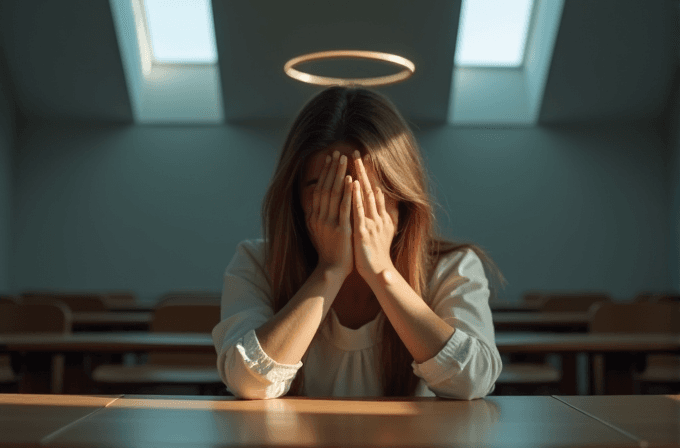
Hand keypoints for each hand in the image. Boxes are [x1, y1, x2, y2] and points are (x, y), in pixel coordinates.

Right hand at [306, 151, 353, 278]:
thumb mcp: (318, 231)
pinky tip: (352, 180)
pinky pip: (344, 207)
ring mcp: (329, 222)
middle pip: (325, 187)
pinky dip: (347, 193)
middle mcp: (319, 217)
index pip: (318, 189)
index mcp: (314, 217)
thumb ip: (318, 215)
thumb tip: (317, 201)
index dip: (325, 174)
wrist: (331, 270)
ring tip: (345, 160)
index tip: (330, 159)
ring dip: (339, 175)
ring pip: (333, 193)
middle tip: (338, 153)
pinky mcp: (341, 229)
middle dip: (331, 169)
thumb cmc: (328, 252)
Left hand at [351, 150, 395, 283]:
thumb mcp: (382, 232)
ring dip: (360, 177)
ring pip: (366, 195)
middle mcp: (378, 217)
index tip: (366, 159)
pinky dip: (356, 197)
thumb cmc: (376, 254)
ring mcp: (371, 224)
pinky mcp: (363, 232)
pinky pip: (359, 211)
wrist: (378, 273)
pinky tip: (354, 184)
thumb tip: (379, 202)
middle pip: (371, 188)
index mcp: (382, 217)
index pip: (376, 191)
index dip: (371, 175)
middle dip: (364, 170)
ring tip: (354, 161)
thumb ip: (381, 217)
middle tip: (358, 152)